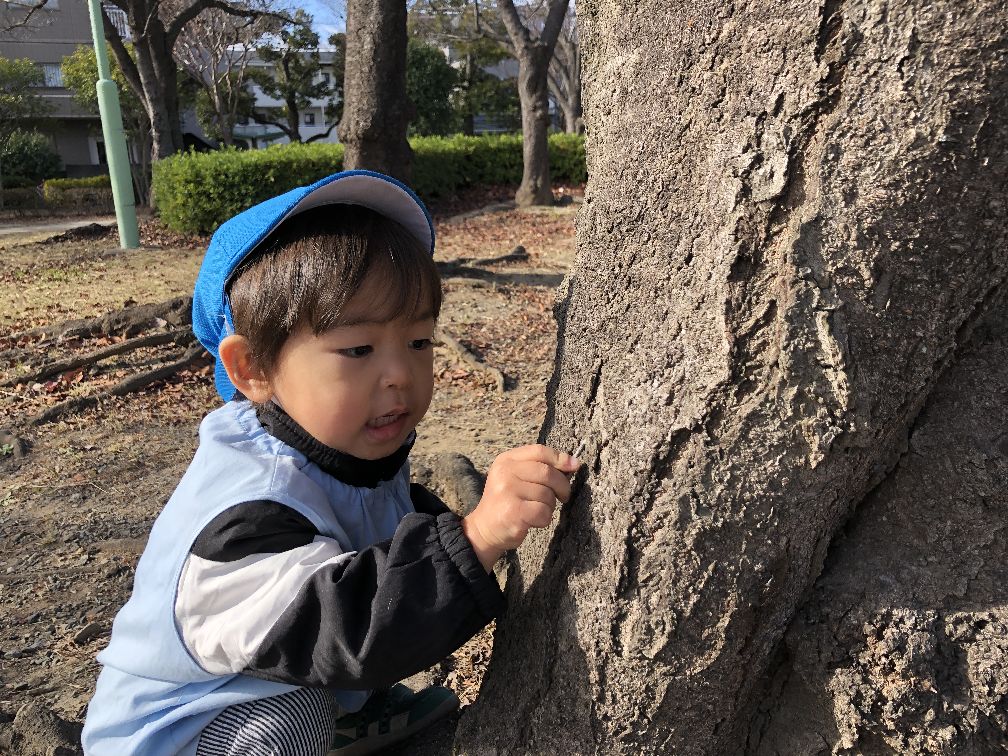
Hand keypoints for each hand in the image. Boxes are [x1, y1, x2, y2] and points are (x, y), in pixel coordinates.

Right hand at [462, 444, 580, 571]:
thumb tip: (573, 463)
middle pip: (547, 472)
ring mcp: (507, 491)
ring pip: (547, 494)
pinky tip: (532, 521)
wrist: (484, 529)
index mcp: (506, 460)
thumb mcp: (517, 478)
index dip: (560, 458)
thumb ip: (539, 468)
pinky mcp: (513, 511)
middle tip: (562, 496)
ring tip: (535, 510)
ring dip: (549, 506)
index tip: (574, 466)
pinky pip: (543, 512)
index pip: (539, 451)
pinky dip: (544, 519)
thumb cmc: (507, 502)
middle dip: (562, 486)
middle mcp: (505, 472)